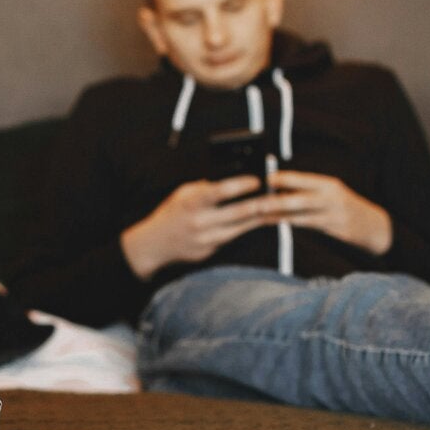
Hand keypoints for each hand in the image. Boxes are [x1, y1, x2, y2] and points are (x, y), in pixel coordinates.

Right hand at [120, 175, 274, 280]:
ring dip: (258, 217)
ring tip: (273, 208)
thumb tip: (232, 178)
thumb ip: (205, 187)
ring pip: (241, 228)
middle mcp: (200, 221)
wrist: (154, 244)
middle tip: (275, 195)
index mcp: (191, 202)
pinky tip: (257, 221)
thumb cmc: (172, 212)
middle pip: (238, 212)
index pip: (221, 191)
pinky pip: (232, 237)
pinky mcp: (210, 251)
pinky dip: (245, 228)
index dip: (242, 184)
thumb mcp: (183, 194)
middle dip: (260, 203)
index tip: (257, 179)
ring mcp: (205, 239)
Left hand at [257, 169, 392, 254]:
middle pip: (301, 199)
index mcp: (329, 185)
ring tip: (260, 215)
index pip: (304, 179)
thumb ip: (307, 189)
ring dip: (279, 215)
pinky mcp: (333, 231)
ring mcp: (333, 216)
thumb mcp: (330, 192)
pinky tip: (275, 223)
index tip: (267, 178)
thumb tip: (277, 184)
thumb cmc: (344, 206)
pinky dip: (289, 224)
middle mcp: (332, 198)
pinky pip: (306, 227)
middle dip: (278, 201)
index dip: (285, 179)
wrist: (373, 226)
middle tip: (259, 203)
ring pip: (301, 216)